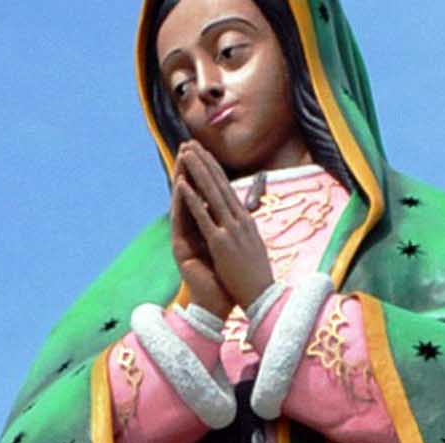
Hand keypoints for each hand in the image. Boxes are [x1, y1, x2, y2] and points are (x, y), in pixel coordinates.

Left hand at [174, 141, 274, 309]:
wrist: (262, 297)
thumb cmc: (257, 277)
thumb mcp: (254, 246)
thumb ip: (246, 230)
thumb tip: (244, 219)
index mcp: (247, 220)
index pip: (229, 188)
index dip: (215, 168)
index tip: (204, 153)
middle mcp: (240, 220)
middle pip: (220, 184)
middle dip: (204, 162)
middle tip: (191, 144)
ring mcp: (231, 230)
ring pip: (211, 194)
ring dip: (197, 172)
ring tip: (185, 154)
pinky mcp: (221, 243)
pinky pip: (204, 217)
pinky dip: (193, 200)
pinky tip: (183, 186)